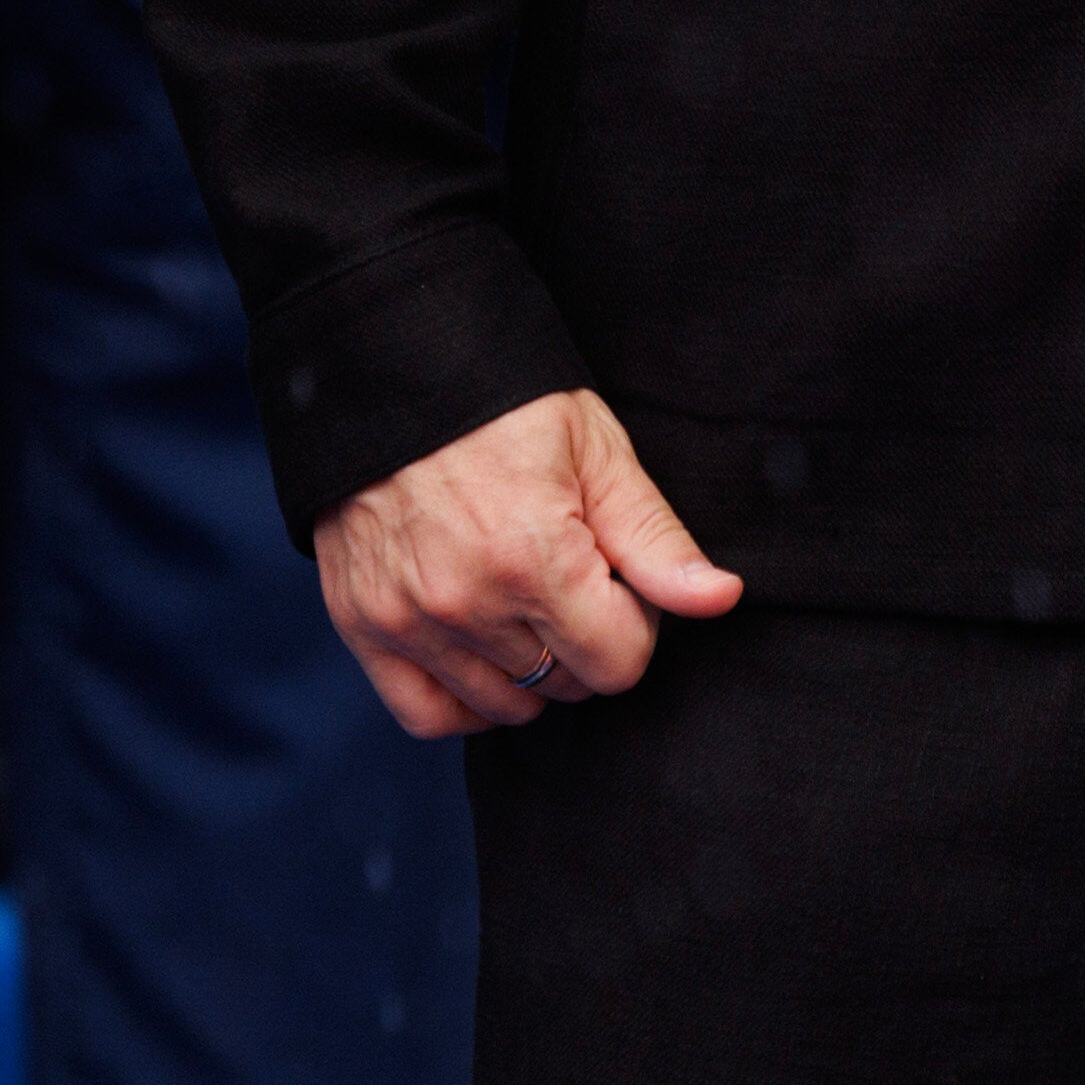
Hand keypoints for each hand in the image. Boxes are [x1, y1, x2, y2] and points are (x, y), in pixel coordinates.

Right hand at [311, 390, 745, 739]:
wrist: (394, 370)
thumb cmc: (505, 403)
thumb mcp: (597, 452)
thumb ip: (657, 539)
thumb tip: (721, 599)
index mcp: (534, 559)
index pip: (619, 662)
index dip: (635, 621)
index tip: (617, 576)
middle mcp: (466, 603)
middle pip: (565, 685)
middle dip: (586, 641)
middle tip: (572, 579)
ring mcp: (407, 620)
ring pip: (503, 707)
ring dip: (529, 671)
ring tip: (526, 604)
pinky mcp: (363, 624)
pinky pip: (426, 713)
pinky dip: (464, 701)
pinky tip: (485, 657)